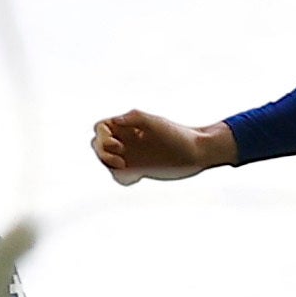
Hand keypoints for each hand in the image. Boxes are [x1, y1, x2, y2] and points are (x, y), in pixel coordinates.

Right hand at [92, 109, 234, 186]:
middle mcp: (127, 139)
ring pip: (106, 161)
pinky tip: (137, 177)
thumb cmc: (179, 135)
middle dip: (103, 153)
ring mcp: (132, 155)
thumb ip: (135, 118)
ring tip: (125, 167)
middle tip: (121, 161)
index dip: (102, 137)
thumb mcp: (157, 124)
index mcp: (128, 126)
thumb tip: (115, 121)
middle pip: (97, 145)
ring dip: (110, 166)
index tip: (118, 145)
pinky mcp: (139, 170)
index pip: (100, 128)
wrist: (198, 153)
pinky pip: (120, 176)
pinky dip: (123, 178)